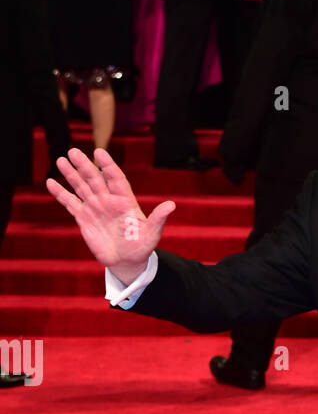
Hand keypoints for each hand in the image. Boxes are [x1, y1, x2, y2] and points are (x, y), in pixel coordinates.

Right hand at [46, 147, 175, 284]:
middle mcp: (108, 200)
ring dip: (71, 174)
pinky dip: (61, 193)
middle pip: (95, 179)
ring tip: (61, 160)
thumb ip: (158, 219)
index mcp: (124, 200)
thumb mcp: (151, 234)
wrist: (126, 261)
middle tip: (73, 151)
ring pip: (81, 187)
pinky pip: (70, 203)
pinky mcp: (84, 218)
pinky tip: (51, 182)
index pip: (115, 178)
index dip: (108, 166)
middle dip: (84, 166)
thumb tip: (171, 205)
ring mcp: (95, 207)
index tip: (100, 153)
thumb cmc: (141, 247)